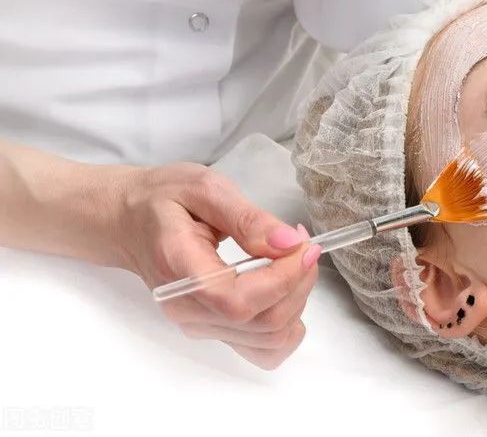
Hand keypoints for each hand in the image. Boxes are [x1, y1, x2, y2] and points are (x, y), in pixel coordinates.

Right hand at [115, 163, 320, 369]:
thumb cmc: (162, 200)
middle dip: (298, 282)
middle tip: (301, 244)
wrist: (129, 221)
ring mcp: (199, 325)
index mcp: (180, 272)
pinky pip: (262, 350)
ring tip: (293, 261)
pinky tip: (287, 293)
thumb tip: (289, 242)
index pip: (239, 302)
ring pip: (270, 338)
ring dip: (297, 300)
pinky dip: (288, 326)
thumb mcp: (205, 188)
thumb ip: (248, 218)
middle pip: (262, 323)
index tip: (304, 245)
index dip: (283, 279)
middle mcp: (187, 310)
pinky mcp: (214, 329)